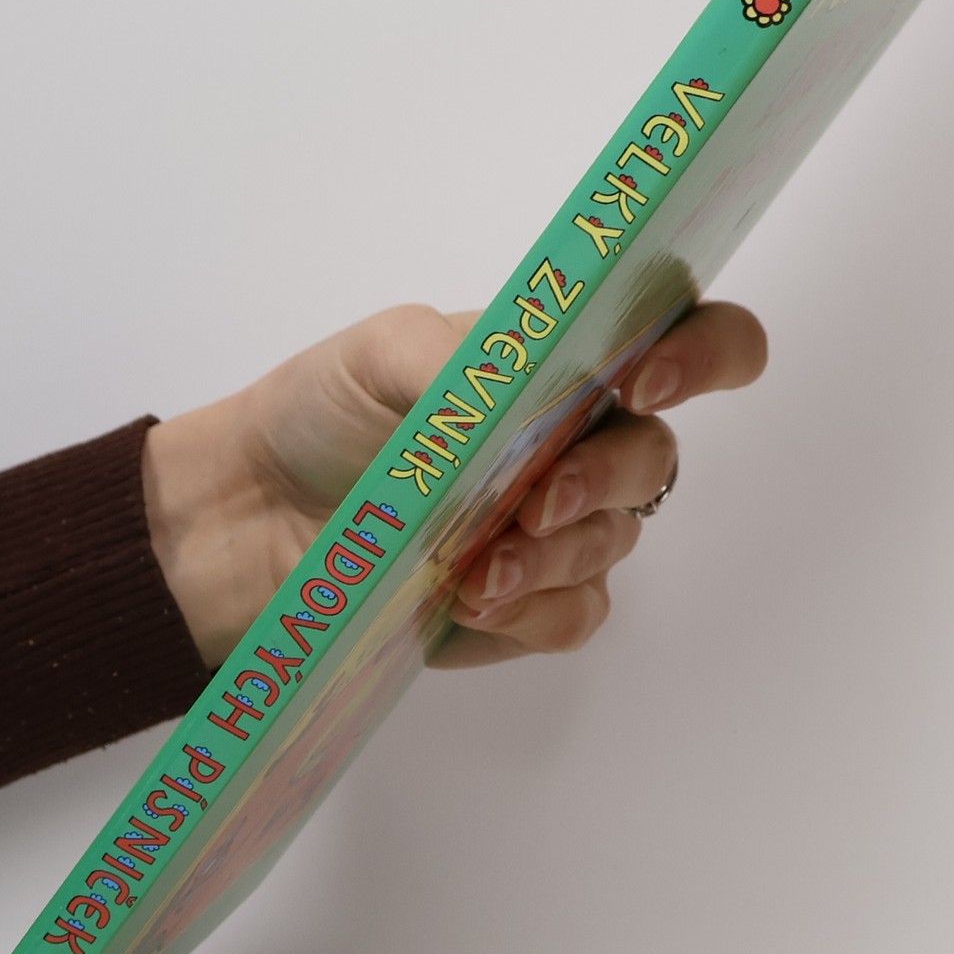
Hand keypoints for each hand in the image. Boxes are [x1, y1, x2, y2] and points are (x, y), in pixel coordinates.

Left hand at [142, 300, 767, 668]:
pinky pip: (578, 614)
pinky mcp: (530, 606)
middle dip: (603, 479)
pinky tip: (470, 603)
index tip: (644, 376)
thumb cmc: (321, 415)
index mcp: (564, 363)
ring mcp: (559, 530)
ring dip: (549, 556)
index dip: (703, 352)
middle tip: (536, 500)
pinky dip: (532, 610)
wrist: (250, 517)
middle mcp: (579, 444)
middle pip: (655, 458)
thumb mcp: (381, 353)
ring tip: (474, 569)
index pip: (691, 338)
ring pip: (613, 544)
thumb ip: (467, 356)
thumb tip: (526, 381)